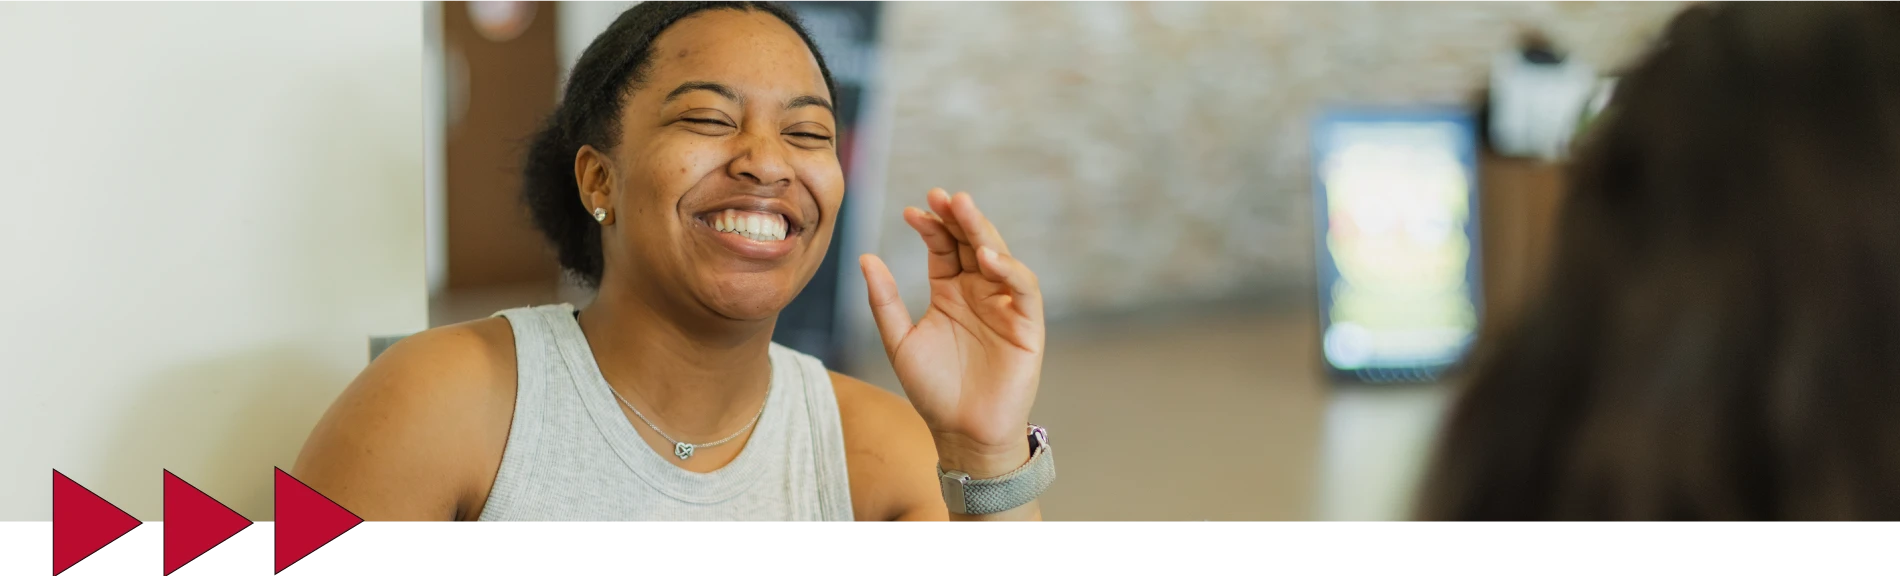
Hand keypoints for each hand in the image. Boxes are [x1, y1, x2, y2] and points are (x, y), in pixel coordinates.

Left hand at [860, 189, 1044, 477]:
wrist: (962, 433)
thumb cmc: (933, 390)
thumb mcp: (900, 341)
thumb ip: (884, 301)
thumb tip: (865, 257)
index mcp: (950, 292)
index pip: (943, 247)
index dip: (931, 226)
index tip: (911, 211)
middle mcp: (979, 292)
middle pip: (971, 243)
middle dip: (958, 217)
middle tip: (941, 195)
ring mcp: (1004, 305)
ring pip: (998, 256)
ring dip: (982, 231)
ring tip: (963, 210)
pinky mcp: (1027, 325)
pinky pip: (1023, 289)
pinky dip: (1009, 269)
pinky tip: (986, 256)